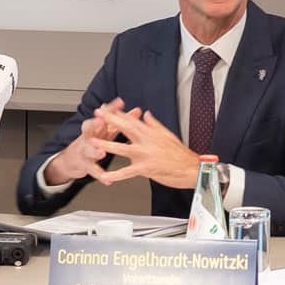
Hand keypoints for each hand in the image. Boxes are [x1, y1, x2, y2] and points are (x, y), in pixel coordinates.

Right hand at [43, 98, 127, 186]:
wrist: (72, 159)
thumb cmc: (93, 141)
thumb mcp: (106, 129)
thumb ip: (122, 121)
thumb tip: (138, 111)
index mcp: (97, 128)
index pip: (103, 115)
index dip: (110, 108)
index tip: (119, 102)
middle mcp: (89, 137)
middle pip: (90, 128)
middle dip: (95, 124)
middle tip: (100, 121)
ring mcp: (85, 151)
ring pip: (89, 150)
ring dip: (95, 151)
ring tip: (102, 153)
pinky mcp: (85, 165)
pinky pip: (93, 170)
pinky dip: (100, 176)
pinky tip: (107, 180)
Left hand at [85, 106, 201, 189]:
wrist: (192, 169)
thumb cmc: (181, 154)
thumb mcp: (168, 134)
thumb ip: (154, 124)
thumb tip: (146, 114)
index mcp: (151, 133)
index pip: (132, 120)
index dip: (117, 113)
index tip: (106, 108)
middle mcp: (147, 141)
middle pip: (125, 128)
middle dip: (109, 120)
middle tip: (96, 114)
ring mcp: (145, 154)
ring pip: (122, 149)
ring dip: (106, 145)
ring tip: (93, 143)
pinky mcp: (146, 168)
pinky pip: (127, 172)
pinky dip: (116, 175)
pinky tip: (105, 176)